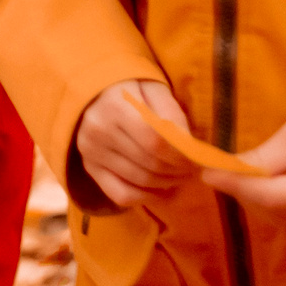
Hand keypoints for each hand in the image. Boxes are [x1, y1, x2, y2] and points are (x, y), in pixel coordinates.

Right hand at [75, 79, 203, 208]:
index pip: (154, 141)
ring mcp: (90, 152)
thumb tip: (189, 147)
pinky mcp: (89, 168)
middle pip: (149, 163)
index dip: (180, 155)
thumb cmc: (131, 88)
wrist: (93, 93)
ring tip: (180, 176)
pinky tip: (160, 189)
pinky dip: (146, 197)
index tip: (196, 159)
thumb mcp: (154, 88)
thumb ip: (172, 114)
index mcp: (114, 105)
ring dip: (167, 184)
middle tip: (193, 170)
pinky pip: (121, 195)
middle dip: (178, 171)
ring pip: (139, 181)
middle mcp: (98, 130)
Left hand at [207, 100, 285, 232]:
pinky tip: (270, 185)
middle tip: (223, 169)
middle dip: (245, 190)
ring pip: (281, 220)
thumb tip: (220, 170)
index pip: (271, 195)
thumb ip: (262, 156)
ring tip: (248, 173)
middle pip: (274, 210)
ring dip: (258, 199)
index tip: (208, 172)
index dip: (236, 184)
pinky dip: (275, 206)